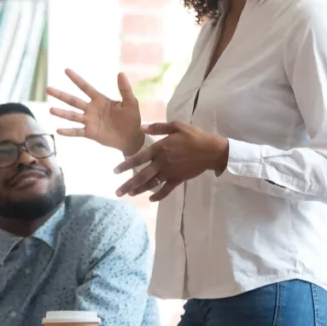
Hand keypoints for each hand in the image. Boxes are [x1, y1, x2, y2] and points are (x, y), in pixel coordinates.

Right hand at [47, 69, 143, 154]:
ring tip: (50, 110)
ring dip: (61, 113)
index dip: (76, 79)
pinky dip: (68, 131)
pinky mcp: (90, 133)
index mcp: (100, 100)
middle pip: (73, 100)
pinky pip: (77, 132)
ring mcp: (89, 121)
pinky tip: (58, 130)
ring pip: (72, 116)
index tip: (66, 70)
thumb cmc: (132, 118)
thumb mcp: (131, 102)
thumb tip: (121, 73)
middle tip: (48, 88)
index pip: (85, 87)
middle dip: (61, 95)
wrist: (132, 137)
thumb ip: (125, 89)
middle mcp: (91, 109)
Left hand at [113, 121, 228, 200]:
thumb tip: (141, 127)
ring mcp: (170, 172)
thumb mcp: (176, 126)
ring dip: (139, 190)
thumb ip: (158, 127)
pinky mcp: (178, 179)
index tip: (115, 171)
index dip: (125, 165)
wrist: (211, 150)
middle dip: (128, 185)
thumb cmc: (194, 136)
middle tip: (117, 193)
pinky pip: (166, 190)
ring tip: (129, 195)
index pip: (138, 158)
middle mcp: (162, 163)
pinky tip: (150, 199)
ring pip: (151, 184)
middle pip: (141, 176)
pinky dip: (158, 195)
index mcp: (159, 149)